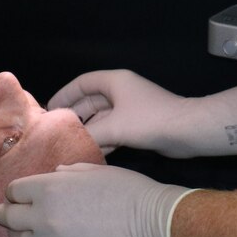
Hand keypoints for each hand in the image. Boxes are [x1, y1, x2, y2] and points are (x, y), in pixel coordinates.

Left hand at [0, 162, 193, 236]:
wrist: (148, 222)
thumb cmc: (125, 189)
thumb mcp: (93, 170)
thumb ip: (67, 173)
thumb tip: (55, 175)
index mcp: (48, 187)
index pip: (13, 191)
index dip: (16, 192)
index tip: (19, 195)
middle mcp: (43, 215)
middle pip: (8, 217)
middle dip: (6, 214)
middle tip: (5, 215)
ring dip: (23, 235)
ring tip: (29, 232)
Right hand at [50, 70, 236, 158]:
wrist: (188, 131)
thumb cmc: (150, 121)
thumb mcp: (114, 127)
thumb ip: (89, 134)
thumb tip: (69, 145)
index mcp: (114, 81)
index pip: (82, 83)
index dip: (64, 94)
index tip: (49, 109)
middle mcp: (121, 91)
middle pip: (90, 101)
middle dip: (74, 117)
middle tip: (56, 133)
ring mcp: (130, 108)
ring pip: (101, 118)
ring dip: (88, 131)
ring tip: (69, 146)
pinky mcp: (138, 124)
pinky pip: (113, 129)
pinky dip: (102, 140)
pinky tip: (91, 155)